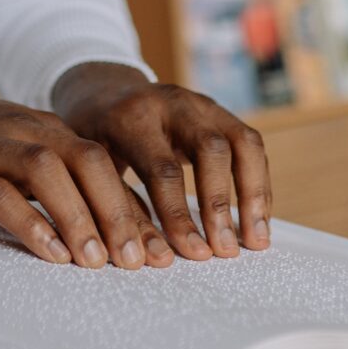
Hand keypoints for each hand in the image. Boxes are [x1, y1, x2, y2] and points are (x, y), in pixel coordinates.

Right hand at [0, 92, 175, 268]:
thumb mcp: (3, 156)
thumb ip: (45, 180)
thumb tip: (99, 227)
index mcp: (38, 126)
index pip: (102, 162)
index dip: (134, 206)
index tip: (159, 250)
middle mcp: (19, 128)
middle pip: (87, 161)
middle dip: (120, 212)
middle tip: (140, 262)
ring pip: (48, 171)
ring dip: (80, 216)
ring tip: (98, 262)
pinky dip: (28, 222)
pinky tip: (48, 252)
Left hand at [52, 63, 271, 260]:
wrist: (103, 91)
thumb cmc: (93, 136)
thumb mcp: (89, 164)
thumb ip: (118, 205)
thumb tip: (152, 257)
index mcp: (131, 117)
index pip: (162, 168)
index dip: (178, 214)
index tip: (191, 252)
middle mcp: (171, 103)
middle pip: (210, 149)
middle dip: (220, 204)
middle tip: (225, 250)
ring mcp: (200, 103)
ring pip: (242, 142)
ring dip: (254, 194)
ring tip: (257, 240)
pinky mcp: (220, 111)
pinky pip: (250, 145)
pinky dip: (258, 183)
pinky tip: (257, 218)